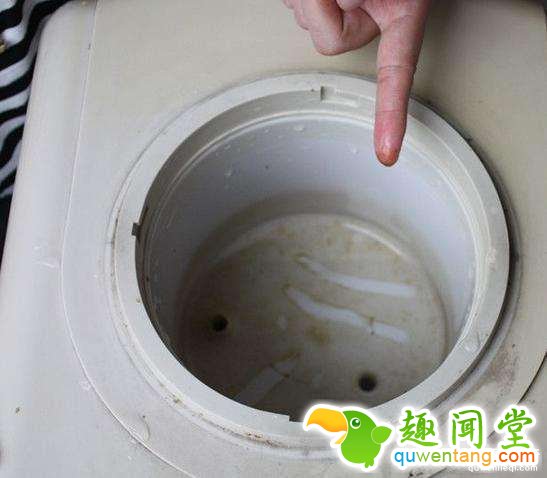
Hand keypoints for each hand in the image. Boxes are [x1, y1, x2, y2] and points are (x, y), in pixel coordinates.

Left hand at [283, 0, 429, 165]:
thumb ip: (342, 2)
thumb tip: (320, 12)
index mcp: (400, 12)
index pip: (396, 72)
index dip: (392, 113)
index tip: (388, 151)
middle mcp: (369, 16)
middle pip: (330, 41)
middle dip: (322, 8)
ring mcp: (341, 10)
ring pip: (305, 20)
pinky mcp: (313, 5)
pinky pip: (291, 4)